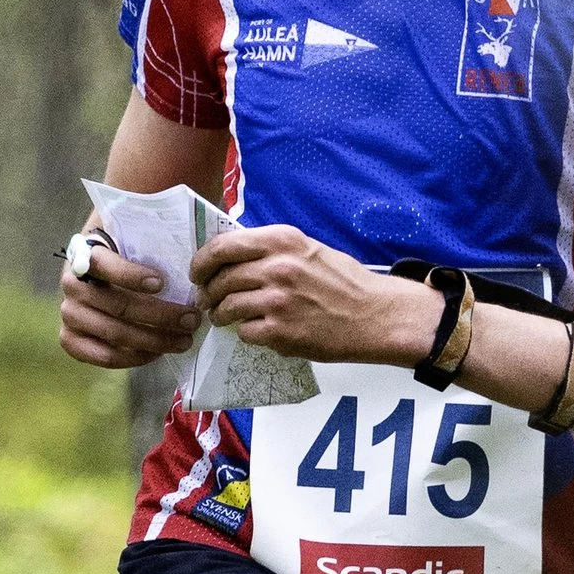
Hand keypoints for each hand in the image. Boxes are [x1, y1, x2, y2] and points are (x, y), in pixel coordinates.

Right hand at [58, 234, 204, 370]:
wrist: (106, 277)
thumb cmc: (134, 257)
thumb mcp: (141, 241)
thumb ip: (157, 241)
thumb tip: (201, 242)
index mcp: (85, 252)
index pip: (103, 263)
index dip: (131, 275)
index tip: (163, 283)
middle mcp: (71, 283)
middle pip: (116, 305)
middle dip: (160, 315)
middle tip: (192, 319)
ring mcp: (69, 313)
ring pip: (114, 333)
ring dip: (154, 340)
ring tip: (183, 340)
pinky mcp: (70, 339)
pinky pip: (101, 355)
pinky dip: (132, 357)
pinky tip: (156, 352)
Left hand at [191, 221, 436, 365]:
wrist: (375, 315)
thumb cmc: (343, 282)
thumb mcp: (307, 249)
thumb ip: (270, 250)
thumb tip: (230, 257)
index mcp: (282, 241)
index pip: (223, 246)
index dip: (202, 261)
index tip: (198, 272)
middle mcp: (277, 267)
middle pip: (219, 279)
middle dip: (208, 293)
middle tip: (209, 301)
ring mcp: (277, 300)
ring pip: (225, 307)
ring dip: (221, 315)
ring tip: (226, 318)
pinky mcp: (280, 332)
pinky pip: (243, 332)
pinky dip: (245, 333)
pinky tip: (258, 330)